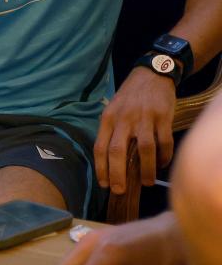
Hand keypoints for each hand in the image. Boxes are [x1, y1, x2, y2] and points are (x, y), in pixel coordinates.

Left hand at [94, 66, 175, 193]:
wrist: (151, 74)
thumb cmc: (129, 97)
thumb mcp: (113, 110)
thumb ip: (112, 132)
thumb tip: (113, 162)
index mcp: (108, 118)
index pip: (100, 147)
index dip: (101, 167)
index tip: (103, 184)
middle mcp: (123, 119)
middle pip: (118, 151)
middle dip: (118, 174)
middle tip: (120, 190)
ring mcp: (144, 118)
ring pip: (144, 149)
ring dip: (146, 170)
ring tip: (147, 183)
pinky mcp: (162, 117)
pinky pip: (164, 142)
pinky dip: (164, 156)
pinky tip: (162, 164)